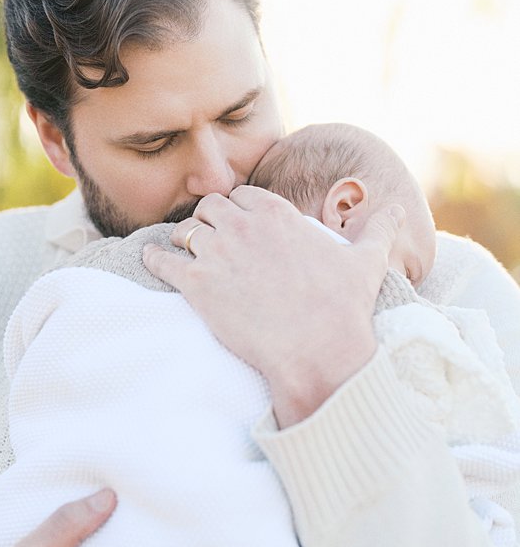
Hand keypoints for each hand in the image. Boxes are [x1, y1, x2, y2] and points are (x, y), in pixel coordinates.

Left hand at [143, 186, 404, 426]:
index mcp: (276, 214)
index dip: (236, 208)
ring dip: (183, 239)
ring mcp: (216, 253)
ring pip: (184, 230)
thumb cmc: (342, 307)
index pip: (242, 195)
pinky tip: (151, 259)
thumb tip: (397, 209)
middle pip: (209, 207)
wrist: (318, 351)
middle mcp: (242, 226)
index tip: (235, 222)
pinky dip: (153, 258)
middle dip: (207, 219)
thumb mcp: (365, 260)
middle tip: (207, 237)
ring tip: (182, 251)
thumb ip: (378, 229)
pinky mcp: (196, 285)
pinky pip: (162, 260)